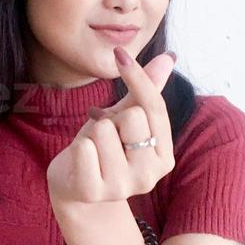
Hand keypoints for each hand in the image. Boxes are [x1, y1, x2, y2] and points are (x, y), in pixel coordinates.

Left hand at [46, 48, 176, 207]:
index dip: (137, 77)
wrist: (75, 188)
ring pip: (104, 130)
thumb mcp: (125, 118)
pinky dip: (77, 147)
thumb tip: (168, 57)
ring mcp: (122, 187)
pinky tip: (80, 161)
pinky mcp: (93, 192)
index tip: (119, 53)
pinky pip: (83, 149)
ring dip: (92, 134)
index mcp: (164, 156)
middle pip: (132, 116)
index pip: (155, 107)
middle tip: (103, 136)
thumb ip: (146, 92)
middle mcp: (149, 176)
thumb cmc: (103, 149)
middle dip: (112, 118)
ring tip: (92, 150)